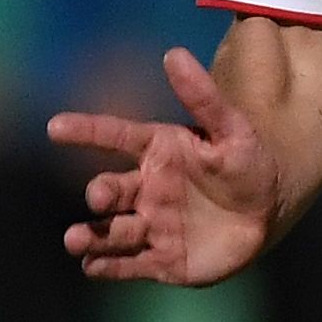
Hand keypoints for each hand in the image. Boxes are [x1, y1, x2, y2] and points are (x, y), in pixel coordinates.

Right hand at [50, 46, 281, 286]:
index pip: (114, 136)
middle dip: (100, 193)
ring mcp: (149, 226)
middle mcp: (144, 189)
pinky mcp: (160, 260)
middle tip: (100, 196)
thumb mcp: (233, 130)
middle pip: (110, 189)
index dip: (86, 130)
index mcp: (157, 152)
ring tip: (75, 240)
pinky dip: (109, 267)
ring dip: (91, 236)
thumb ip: (204, 97)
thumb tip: (174, 53)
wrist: (266, 214)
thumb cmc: (246, 165)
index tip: (55, 127)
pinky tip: (92, 267)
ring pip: (111, 231)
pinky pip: (128, 265)